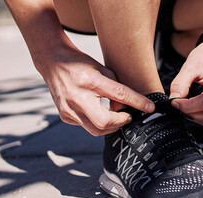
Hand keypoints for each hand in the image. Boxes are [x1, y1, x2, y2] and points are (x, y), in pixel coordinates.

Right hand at [38, 46, 154, 135]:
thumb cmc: (79, 63)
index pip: (119, 94)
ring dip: (111, 126)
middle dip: (121, 122)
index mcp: (90, 81)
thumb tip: (125, 107)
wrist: (53, 62)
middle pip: (104, 122)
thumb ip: (115, 88)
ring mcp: (69, 109)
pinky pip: (86, 126)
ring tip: (116, 116)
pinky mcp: (65, 115)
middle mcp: (77, 97)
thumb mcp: (101, 68)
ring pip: (95, 130)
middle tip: (128, 116)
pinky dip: (96, 122)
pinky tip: (98, 112)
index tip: (150, 107)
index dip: (137, 103)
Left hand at [169, 41, 202, 125]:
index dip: (187, 107)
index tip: (173, 103)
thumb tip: (173, 100)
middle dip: (190, 114)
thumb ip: (180, 83)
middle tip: (177, 104)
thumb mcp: (190, 66)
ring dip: (194, 116)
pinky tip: (194, 103)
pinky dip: (200, 114)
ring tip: (184, 104)